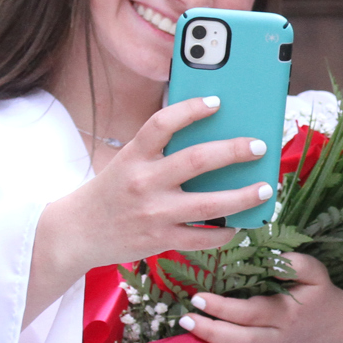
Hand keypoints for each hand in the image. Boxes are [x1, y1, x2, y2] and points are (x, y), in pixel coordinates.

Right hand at [27, 96, 273, 320]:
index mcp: (134, 156)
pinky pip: (203, 238)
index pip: (162, 123)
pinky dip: (226, 232)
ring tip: (265, 188)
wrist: (78, 232)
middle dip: (234, 151)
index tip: (217, 102)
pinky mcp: (160, 240)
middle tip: (258, 146)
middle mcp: (144, 182)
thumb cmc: (111, 192)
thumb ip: (159, 151)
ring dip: (243, 196)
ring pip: (210, 205)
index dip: (191, 109)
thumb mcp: (127, 162)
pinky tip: (239, 223)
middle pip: (197, 161)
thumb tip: (209, 136)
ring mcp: (154, 213)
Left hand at [182, 252, 342, 342]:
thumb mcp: (315, 273)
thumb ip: (296, 264)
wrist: (332, 328)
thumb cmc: (318, 295)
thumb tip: (272, 261)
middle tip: (185, 320)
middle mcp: (274, 339)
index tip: (198, 298)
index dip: (223, 308)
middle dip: (210, 334)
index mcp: (284, 314)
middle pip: (241, 342)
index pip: (250, 313)